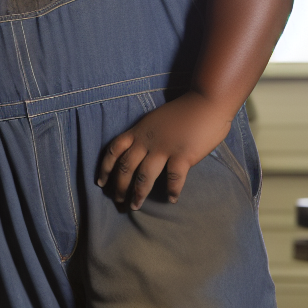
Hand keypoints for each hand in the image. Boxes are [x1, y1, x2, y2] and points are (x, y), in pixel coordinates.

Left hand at [96, 92, 234, 209]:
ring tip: (135, 206)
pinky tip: (171, 200)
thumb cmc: (184, 110)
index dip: (105, 168)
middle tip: (118, 201)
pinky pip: (173, 178)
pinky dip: (172, 191)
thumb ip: (147, 135)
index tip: (101, 183)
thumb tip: (143, 153)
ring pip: (143, 176)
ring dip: (138, 193)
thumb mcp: (155, 119)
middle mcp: (147, 141)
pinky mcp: (183, 155)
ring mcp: (164, 148)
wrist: (206, 101)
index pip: (114, 150)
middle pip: (126, 167)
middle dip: (119, 187)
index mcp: (139, 131)